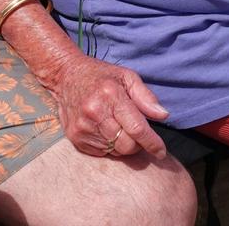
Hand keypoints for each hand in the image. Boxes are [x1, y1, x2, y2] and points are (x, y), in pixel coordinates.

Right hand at [53, 54, 168, 159]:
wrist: (65, 75)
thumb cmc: (100, 76)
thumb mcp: (126, 76)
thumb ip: (145, 96)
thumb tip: (163, 115)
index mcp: (111, 95)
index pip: (137, 128)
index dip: (152, 143)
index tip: (161, 151)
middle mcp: (95, 112)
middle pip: (128, 145)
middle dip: (138, 143)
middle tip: (137, 132)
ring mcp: (83, 126)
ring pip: (116, 151)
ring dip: (123, 145)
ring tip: (119, 127)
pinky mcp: (75, 137)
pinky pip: (102, 153)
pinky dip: (109, 146)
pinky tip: (105, 130)